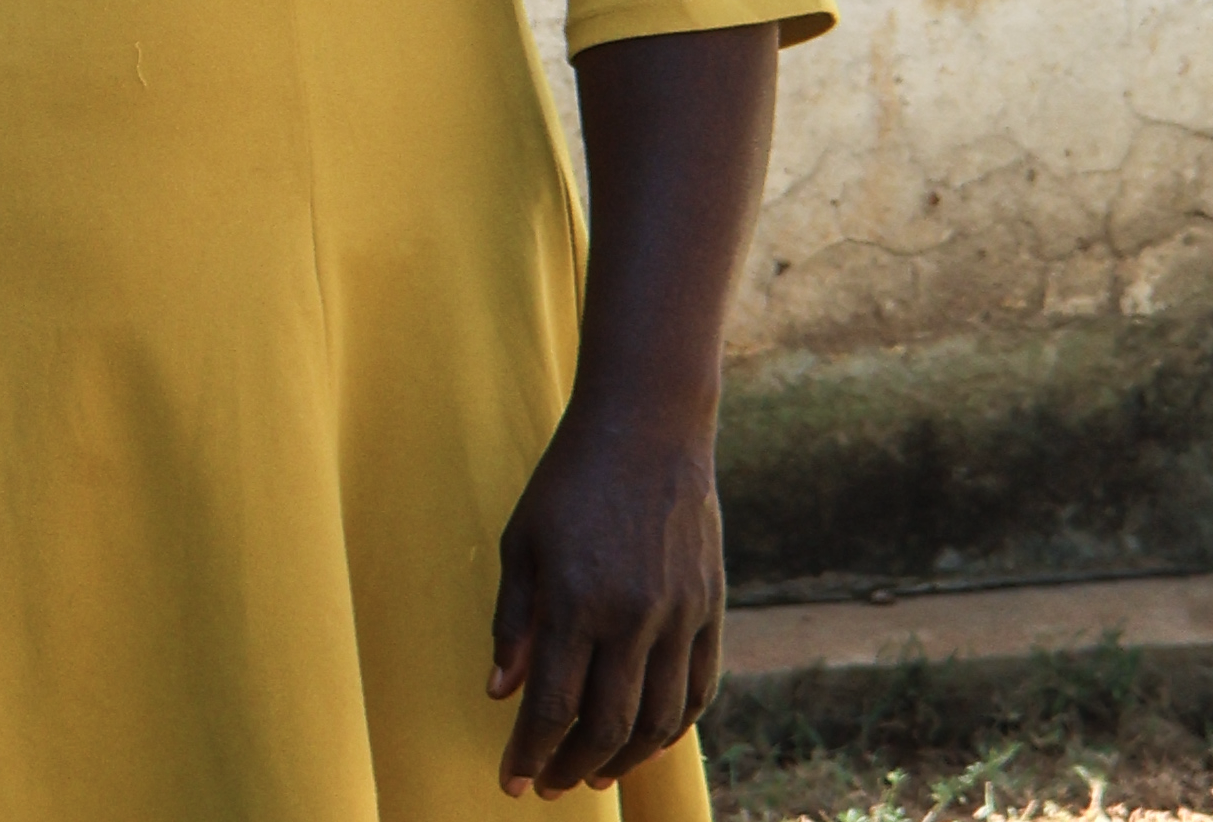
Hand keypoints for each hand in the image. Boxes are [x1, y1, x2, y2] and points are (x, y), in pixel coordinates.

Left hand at [484, 401, 723, 797]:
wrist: (647, 426)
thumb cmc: (570, 480)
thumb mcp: (522, 541)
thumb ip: (513, 621)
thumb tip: (501, 693)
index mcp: (576, 600)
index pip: (551, 706)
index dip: (530, 754)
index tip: (512, 782)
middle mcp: (632, 616)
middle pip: (606, 726)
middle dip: (572, 767)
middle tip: (550, 784)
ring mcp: (679, 614)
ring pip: (659, 721)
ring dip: (625, 760)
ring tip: (595, 772)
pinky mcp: (711, 607)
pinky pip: (699, 690)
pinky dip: (674, 728)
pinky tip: (648, 740)